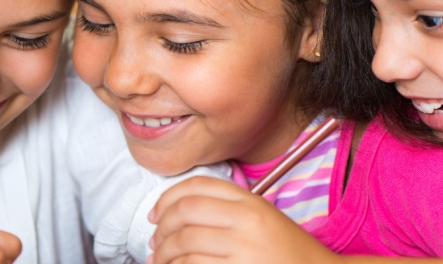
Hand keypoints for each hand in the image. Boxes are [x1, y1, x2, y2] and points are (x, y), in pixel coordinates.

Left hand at [148, 176, 335, 263]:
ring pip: (184, 244)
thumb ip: (228, 208)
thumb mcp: (262, 218)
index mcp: (251, 202)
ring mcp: (243, 249)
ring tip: (160, 261)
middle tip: (155, 241)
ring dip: (163, 254)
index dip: (166, 199)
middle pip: (184, 213)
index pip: (197, 187)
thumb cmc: (287, 252)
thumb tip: (174, 213)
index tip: (155, 214)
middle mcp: (247, 221)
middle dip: (161, 229)